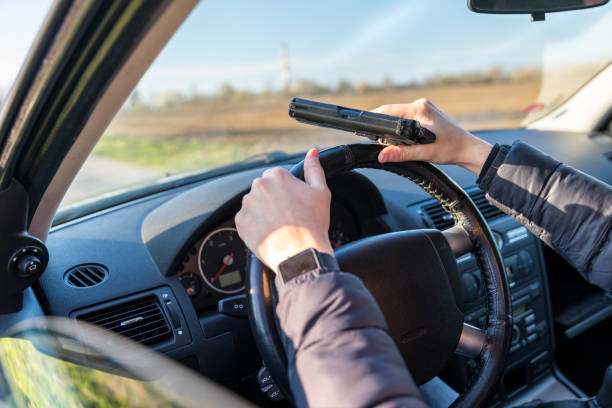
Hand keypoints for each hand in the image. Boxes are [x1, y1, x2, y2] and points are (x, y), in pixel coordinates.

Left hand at [235, 149, 333, 273]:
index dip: (285, 192)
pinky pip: (246, 222)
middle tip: (287, 217)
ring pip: (254, 206)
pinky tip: (270, 234)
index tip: (291, 203)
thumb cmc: (313, 224)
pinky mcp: (240, 222)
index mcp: (277, 175)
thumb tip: (312, 153)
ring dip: (262, 213)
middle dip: (272, 201)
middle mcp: (259, 186)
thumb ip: (314, 169)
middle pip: (263, 191)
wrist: (300, 253)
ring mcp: (247, 204)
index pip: (276, 177)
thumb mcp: (321, 192)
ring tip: (279, 227)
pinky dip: (255, 227)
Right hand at [373, 99, 492, 174]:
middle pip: (392, 112)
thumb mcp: (424, 153)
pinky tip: (405, 140)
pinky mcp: (426, 114)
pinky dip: (401, 129)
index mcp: (420, 109)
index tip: (366, 128)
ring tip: (398, 143)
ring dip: (394, 129)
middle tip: (383, 143)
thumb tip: (382, 156)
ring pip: (398, 116)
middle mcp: (421, 105)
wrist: (468, 150)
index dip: (376, 120)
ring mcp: (424, 108)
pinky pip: (406, 118)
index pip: (389, 110)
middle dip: (385, 127)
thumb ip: (401, 153)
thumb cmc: (452, 149)